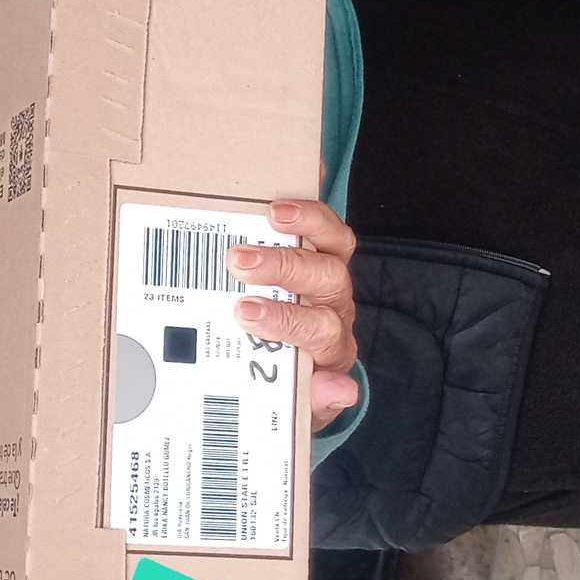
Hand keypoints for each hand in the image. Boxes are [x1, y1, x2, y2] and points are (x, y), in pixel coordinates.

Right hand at [231, 200, 362, 429]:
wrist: (309, 378)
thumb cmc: (296, 389)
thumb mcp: (302, 409)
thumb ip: (316, 402)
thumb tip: (339, 389)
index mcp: (330, 346)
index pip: (318, 329)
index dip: (286, 320)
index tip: (245, 313)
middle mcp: (334, 306)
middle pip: (325, 279)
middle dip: (285, 267)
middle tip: (240, 261)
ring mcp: (330, 276)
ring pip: (334, 244)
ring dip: (307, 224)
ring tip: (271, 212)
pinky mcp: (320, 251)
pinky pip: (325, 222)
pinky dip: (316, 201)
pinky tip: (307, 170)